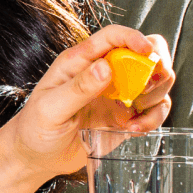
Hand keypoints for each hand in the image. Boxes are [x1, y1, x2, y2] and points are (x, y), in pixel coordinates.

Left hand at [3, 26, 172, 183]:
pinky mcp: (126, 116)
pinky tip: (134, 129)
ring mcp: (118, 94)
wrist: (36, 157)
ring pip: (156, 81)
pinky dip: (153, 118)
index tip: (147, 52)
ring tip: (133, 117)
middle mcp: (104, 73)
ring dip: (156, 96)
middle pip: (146, 53)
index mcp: (80, 62)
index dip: (133, 37)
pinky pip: (154, 109)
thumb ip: (78, 88)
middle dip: (156, 67)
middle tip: (145, 90)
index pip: (112, 36)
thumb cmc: (35, 127)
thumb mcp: (50, 108)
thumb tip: (105, 67)